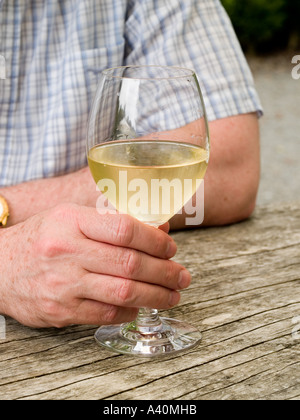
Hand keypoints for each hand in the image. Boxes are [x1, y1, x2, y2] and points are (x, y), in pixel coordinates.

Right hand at [0, 204, 190, 327]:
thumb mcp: (71, 218)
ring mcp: (63, 283)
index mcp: (71, 221)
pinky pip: (106, 313)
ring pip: (123, 292)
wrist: (0, 268)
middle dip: (165, 272)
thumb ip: (112, 221)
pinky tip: (140, 305)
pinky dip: (130, 310)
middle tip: (182, 276)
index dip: (156, 240)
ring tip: (172, 295)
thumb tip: (158, 227)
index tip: (171, 247)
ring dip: (156, 296)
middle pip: (130, 264)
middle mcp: (67, 251)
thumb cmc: (43, 239)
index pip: (125, 229)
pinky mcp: (61, 310)